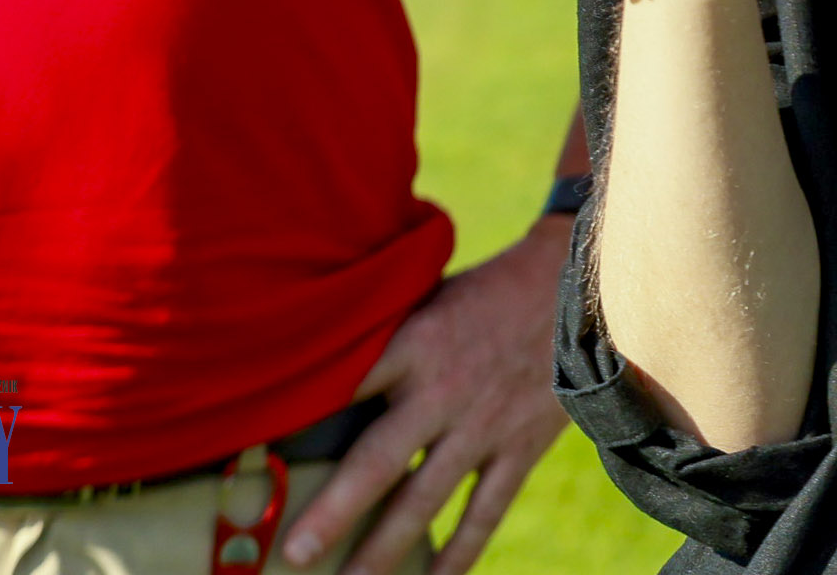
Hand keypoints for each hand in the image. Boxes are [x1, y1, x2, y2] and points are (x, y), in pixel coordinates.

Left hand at [281, 221, 573, 574]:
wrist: (576, 288)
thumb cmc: (486, 292)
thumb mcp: (429, 296)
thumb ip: (385, 335)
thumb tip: (319, 363)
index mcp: (416, 343)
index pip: (349, 383)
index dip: (305, 415)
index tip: (260, 453)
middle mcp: (444, 390)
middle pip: (380, 460)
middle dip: (335, 510)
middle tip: (296, 553)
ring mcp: (484, 426)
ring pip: (426, 498)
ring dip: (384, 547)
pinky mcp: (518, 448)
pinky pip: (484, 512)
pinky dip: (459, 554)